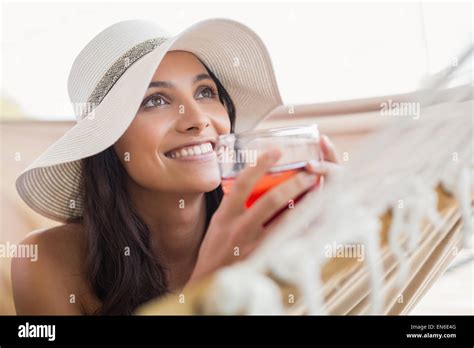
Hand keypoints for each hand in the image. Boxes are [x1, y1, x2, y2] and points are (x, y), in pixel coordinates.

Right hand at [187, 135, 340, 285]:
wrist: (208, 282)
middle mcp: (239, 228)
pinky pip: (289, 241)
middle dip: (294, 183)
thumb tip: (252, 181)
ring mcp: (254, 246)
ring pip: (285, 221)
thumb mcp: (218, 221)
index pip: (244, 182)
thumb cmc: (215, 248)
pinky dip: (303, 228)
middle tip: (309, 172)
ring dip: (304, 204)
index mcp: (225, 215)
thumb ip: (234, 202)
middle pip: (271, 199)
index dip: (262, 164)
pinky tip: (314, 218)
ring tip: (317, 191)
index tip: (277, 151)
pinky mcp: (264, 260)